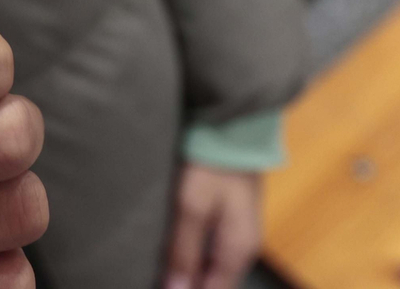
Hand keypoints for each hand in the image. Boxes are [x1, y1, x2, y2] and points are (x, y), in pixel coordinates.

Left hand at [165, 165, 265, 288]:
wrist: (234, 128)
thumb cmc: (213, 164)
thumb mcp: (192, 207)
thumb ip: (184, 251)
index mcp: (238, 251)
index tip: (160, 286)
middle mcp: (242, 248)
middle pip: (213, 283)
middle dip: (185, 283)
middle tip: (156, 276)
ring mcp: (237, 233)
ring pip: (210, 268)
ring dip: (187, 271)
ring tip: (159, 268)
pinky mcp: (229, 219)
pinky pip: (209, 251)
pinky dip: (191, 255)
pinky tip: (171, 251)